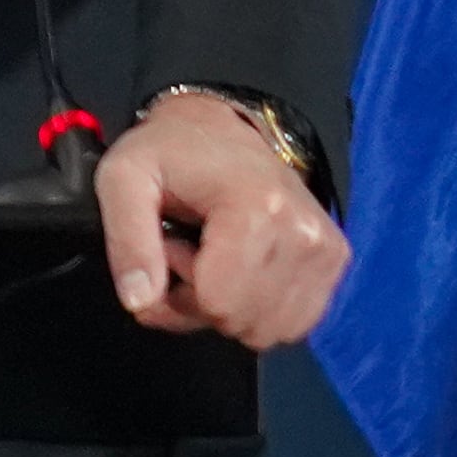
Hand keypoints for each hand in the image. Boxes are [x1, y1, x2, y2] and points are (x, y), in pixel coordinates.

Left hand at [97, 91, 347, 349]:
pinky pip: (294, 322)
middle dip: (201, 302)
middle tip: (189, 250)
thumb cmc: (169, 152)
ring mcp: (326, 250)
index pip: (218, 304)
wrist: (222, 126)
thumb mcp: (122, 179)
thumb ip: (127, 242)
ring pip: (268, 329)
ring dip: (230, 306)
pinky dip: (259, 307)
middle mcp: (305, 234)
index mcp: (258, 209)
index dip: (178, 292)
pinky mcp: (334, 262)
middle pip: (242, 321)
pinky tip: (240, 268)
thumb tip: (140, 303)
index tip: (171, 247)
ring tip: (213, 256)